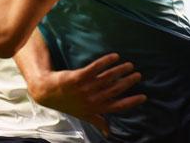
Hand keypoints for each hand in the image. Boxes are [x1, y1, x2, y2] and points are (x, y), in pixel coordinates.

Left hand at [29, 53, 145, 135]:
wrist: (46, 92)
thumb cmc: (67, 103)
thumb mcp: (83, 115)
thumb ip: (98, 121)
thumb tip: (109, 133)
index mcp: (95, 109)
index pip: (117, 106)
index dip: (131, 102)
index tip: (143, 96)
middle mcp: (91, 100)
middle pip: (115, 90)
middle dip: (128, 82)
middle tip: (138, 75)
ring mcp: (84, 88)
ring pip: (107, 78)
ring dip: (120, 70)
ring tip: (129, 65)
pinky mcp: (77, 77)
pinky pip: (95, 68)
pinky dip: (106, 62)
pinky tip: (115, 56)